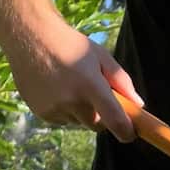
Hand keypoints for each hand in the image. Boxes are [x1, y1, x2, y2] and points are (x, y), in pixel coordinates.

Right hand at [6, 17, 140, 141]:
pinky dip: (64, 110)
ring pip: (78, 122)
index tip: (130, 133)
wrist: (30, 37)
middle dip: (102, 115)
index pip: (115, 121)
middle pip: (97, 125)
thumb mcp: (101, 56)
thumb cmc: (71, 45)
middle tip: (95, 94)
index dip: (126, 132)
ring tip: (71, 84)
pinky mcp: (41, 113)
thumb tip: (138, 105)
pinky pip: (62, 120)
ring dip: (81, 111)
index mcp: (90, 85)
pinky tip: (56, 89)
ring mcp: (54, 108)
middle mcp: (71, 101)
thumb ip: (122, 81)